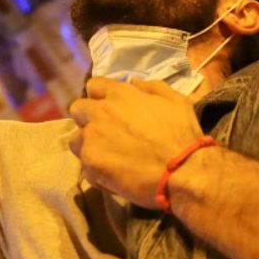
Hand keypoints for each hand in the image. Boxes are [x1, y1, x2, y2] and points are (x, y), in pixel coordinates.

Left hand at [68, 78, 203, 207]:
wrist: (182, 172)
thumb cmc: (182, 135)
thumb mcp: (175, 101)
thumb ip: (151, 87)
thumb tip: (133, 82)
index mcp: (120, 94)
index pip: (94, 86)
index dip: (100, 97)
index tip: (109, 109)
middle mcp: (100, 112)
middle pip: (77, 109)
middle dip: (87, 119)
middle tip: (105, 133)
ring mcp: (92, 138)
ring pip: (76, 140)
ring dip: (88, 146)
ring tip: (108, 158)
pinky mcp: (90, 163)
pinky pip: (85, 166)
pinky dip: (96, 171)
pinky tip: (114, 176)